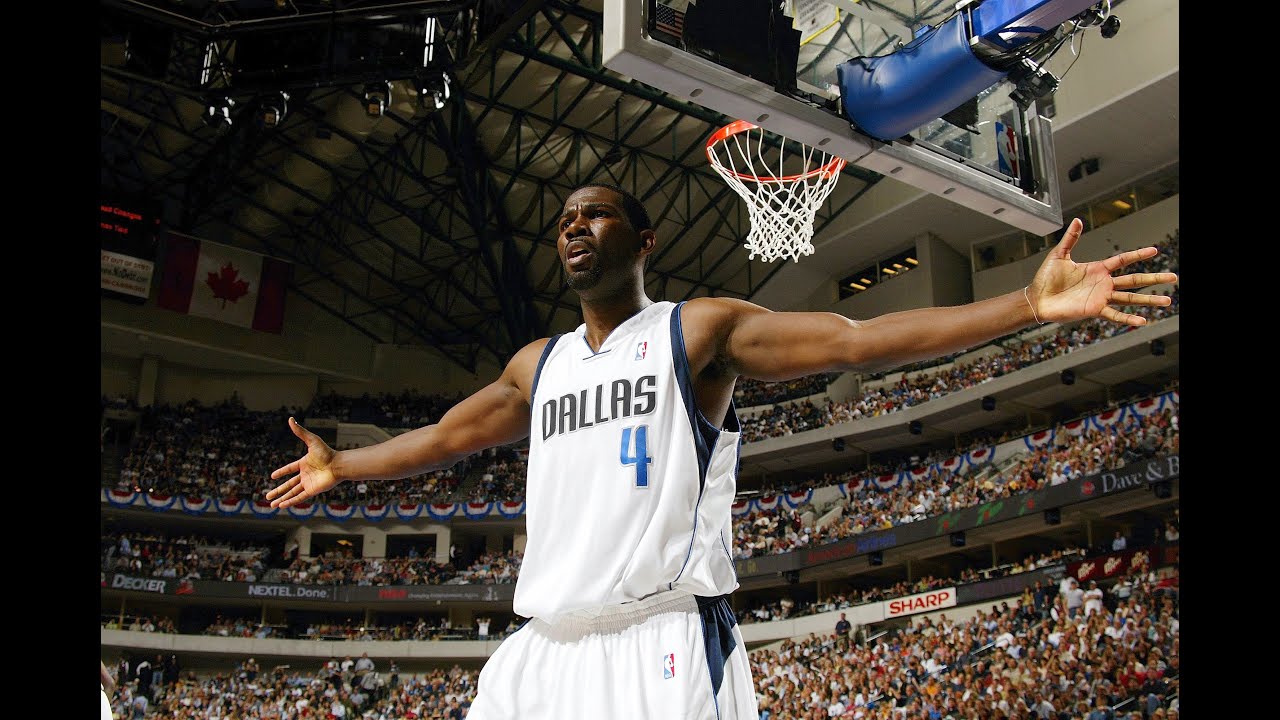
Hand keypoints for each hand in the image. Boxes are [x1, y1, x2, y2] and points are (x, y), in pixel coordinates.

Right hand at [266, 417, 339, 507]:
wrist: (338, 464)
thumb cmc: (327, 452)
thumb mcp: (311, 440)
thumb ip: (300, 431)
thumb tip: (290, 419)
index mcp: (304, 464)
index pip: (290, 469)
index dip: (282, 472)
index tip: (273, 476)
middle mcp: (305, 475)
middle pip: (288, 485)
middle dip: (278, 491)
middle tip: (267, 496)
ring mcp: (308, 484)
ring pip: (292, 493)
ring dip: (281, 498)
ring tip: (271, 504)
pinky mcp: (312, 491)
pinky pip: (299, 497)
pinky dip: (290, 502)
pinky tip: (281, 505)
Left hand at [1028, 218, 1177, 324]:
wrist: (1037, 299)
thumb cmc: (1046, 278)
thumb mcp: (1059, 255)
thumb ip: (1071, 238)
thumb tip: (1077, 220)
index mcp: (1098, 269)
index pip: (1124, 260)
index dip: (1139, 255)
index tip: (1155, 250)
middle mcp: (1103, 283)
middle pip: (1134, 280)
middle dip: (1154, 279)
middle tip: (1174, 278)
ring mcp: (1101, 297)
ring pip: (1130, 298)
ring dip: (1149, 300)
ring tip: (1167, 301)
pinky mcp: (1094, 310)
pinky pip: (1115, 315)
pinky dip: (1129, 319)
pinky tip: (1143, 321)